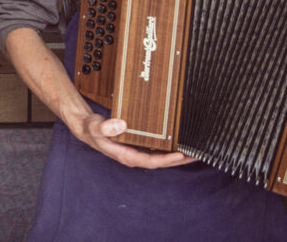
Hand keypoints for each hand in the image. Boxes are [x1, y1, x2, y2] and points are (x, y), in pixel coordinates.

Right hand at [68, 112, 195, 169]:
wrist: (89, 129)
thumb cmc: (93, 129)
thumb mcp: (96, 127)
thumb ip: (106, 126)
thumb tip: (121, 125)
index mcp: (126, 155)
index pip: (150, 161)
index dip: (166, 160)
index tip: (180, 155)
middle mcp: (134, 155)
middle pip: (161, 161)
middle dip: (179, 159)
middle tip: (197, 155)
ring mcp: (137, 151)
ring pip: (161, 156)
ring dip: (178, 155)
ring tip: (195, 150)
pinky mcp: (139, 145)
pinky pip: (157, 148)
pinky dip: (169, 147)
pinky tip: (179, 142)